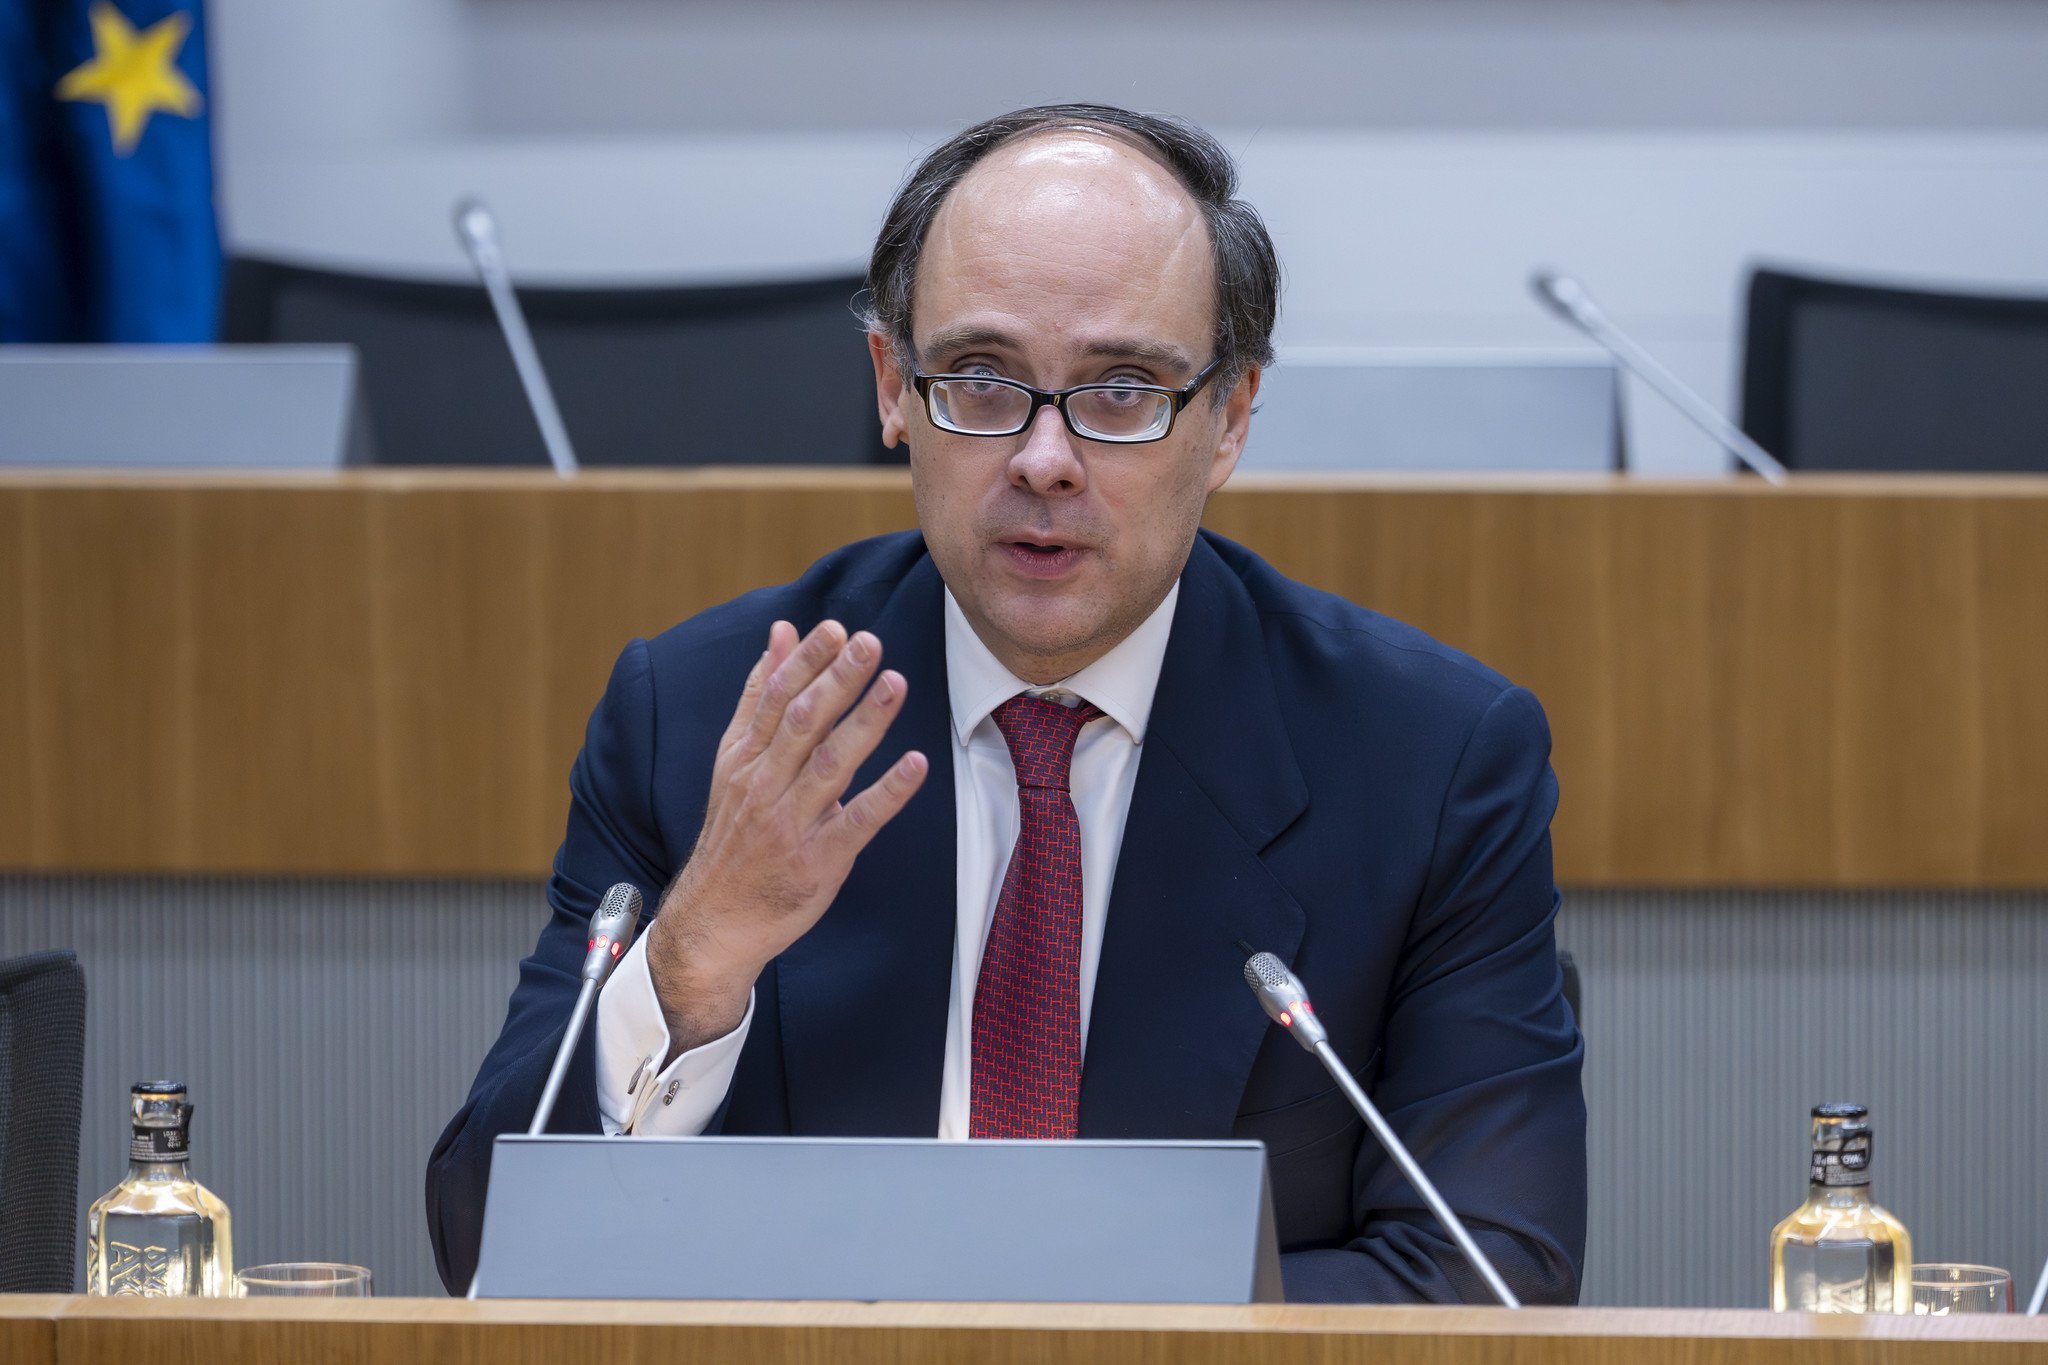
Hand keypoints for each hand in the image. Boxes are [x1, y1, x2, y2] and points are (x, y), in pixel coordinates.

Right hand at [645, 619, 927, 1056]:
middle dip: (836, 680)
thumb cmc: (736, 833)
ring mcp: (791, 823)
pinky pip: (857, 822)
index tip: (836, 628)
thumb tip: (781, 632)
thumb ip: (759, 694)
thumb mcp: (736, 760)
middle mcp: (764, 785)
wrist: (715, 920)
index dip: (806, 661)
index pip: (775, 698)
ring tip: (895, 685)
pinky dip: (887, 793)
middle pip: (802, 723)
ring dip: (864, 723)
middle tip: (869, 643)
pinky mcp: (818, 860)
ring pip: (829, 765)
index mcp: (745, 758)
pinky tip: (915, 764)